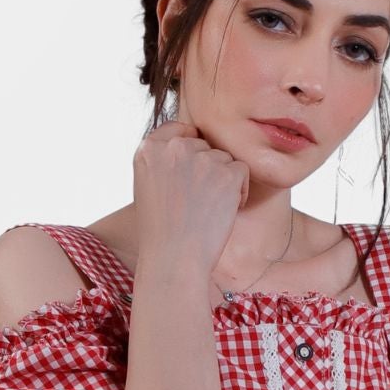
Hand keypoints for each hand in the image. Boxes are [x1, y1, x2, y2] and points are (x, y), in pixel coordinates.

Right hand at [131, 116, 247, 280]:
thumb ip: (163, 160)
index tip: (188, 173)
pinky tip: (222, 212)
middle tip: (195, 201)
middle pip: (204, 145)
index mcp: (149, 148)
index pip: (180, 129)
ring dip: (222, 181)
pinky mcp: (227, 173)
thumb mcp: (147, 185)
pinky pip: (242, 171)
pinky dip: (238, 191)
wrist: (173, 261)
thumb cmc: (160, 232)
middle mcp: (174, 147)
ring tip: (206, 210)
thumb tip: (190, 143)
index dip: (189, 149)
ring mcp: (202, 159)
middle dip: (205, 168)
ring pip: (224, 159)